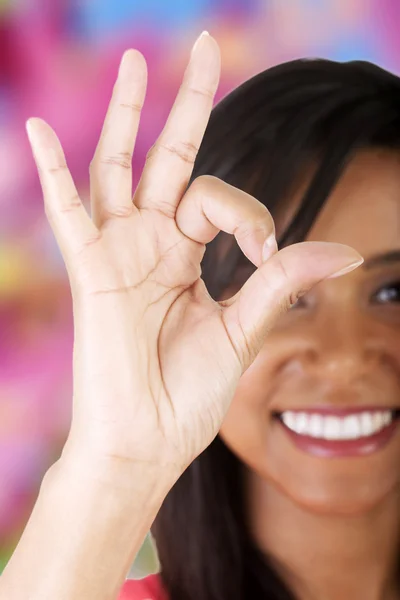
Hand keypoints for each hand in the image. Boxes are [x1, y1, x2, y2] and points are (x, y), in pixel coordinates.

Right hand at [26, 33, 362, 477]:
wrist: (149, 439)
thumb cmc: (189, 393)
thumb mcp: (244, 328)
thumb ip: (281, 279)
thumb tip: (344, 249)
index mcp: (187, 256)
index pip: (221, 199)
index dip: (251, 211)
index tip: (268, 246)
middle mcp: (152, 244)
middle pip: (170, 158)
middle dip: (187, 104)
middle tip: (204, 45)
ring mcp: (119, 252)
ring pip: (119, 167)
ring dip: (129, 115)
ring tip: (137, 60)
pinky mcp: (92, 271)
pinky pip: (67, 213)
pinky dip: (52, 173)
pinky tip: (40, 131)